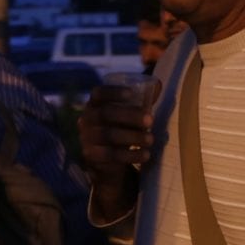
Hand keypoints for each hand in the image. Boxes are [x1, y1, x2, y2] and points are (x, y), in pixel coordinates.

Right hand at [76, 91, 152, 219]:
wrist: (104, 159)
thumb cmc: (119, 128)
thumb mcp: (126, 115)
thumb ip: (139, 101)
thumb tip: (157, 85)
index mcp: (94, 104)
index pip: (99, 93)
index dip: (114, 92)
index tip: (131, 94)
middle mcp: (87, 119)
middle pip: (106, 114)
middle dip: (130, 115)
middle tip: (151, 120)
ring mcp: (86, 138)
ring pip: (109, 135)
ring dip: (133, 137)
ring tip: (151, 139)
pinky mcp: (91, 156)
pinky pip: (111, 155)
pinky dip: (131, 156)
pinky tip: (145, 155)